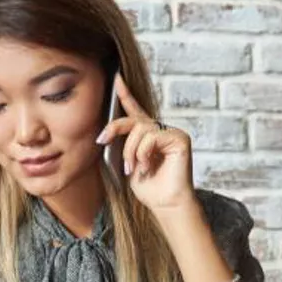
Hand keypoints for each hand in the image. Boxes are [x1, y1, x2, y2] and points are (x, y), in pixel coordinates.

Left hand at [95, 76, 195, 211]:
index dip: (125, 94)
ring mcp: (171, 133)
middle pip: (133, 118)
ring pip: (140, 129)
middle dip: (114, 128)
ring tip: (133, 168)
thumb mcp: (126, 162)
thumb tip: (106, 133)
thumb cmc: (149, 188)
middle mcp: (159, 131)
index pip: (134, 110)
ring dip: (130, 150)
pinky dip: (144, 152)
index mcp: (146, 135)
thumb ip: (120, 144)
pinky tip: (147, 166)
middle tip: (102, 141)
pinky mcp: (180, 138)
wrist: (165, 204)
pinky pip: (152, 136)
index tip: (116, 78)